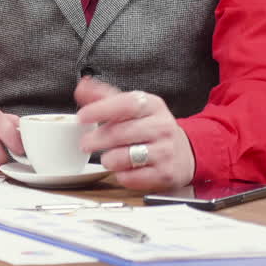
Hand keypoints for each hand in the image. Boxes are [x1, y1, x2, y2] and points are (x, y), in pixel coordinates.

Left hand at [75, 77, 193, 190]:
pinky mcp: (165, 174)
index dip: (101, 110)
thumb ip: (105, 97)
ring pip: (126, 156)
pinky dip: (121, 175)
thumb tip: (82, 87)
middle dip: (97, 139)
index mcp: (152, 105)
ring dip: (109, 159)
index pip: (126, 104)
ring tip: (107, 158)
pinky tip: (122, 169)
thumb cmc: (151, 127)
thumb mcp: (133, 107)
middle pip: (121, 132)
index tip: (82, 116)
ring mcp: (165, 151)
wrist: (184, 153)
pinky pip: (133, 177)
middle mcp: (162, 126)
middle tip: (85, 143)